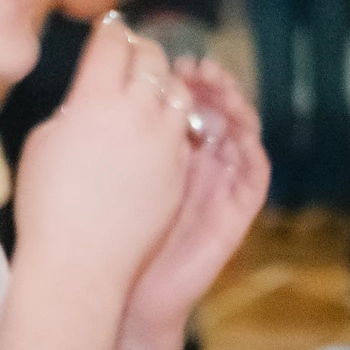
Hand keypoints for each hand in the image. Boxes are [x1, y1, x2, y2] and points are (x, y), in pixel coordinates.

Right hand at [11, 14, 192, 288]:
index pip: (112, 44)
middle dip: (141, 50)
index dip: (110, 32)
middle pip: (151, 59)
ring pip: (176, 91)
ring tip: (149, 88)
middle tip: (132, 51)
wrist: (79, 263)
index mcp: (96, 99)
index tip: (109, 29)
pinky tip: (158, 127)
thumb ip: (74, 110)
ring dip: (163, 83)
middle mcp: (138, 111)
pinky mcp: (179, 167)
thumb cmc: (47, 205)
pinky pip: (183, 130)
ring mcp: (165, 140)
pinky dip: (172, 120)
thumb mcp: (43, 142)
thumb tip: (91, 98)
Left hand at [120, 59, 270, 349]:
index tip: (171, 60)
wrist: (111, 289)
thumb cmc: (97, 232)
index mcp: (166, 147)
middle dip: (212, 83)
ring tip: (222, 92)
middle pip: (218, 108)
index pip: (184, 99)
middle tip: (200, 70)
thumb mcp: (99, 171)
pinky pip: (256, 172)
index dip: (182, 76)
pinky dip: (252, 148)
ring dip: (237, 107)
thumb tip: (94, 91)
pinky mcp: (236, 209)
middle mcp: (198, 159)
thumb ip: (107, 135)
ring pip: (242, 132)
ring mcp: (220, 182)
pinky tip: (239, 133)